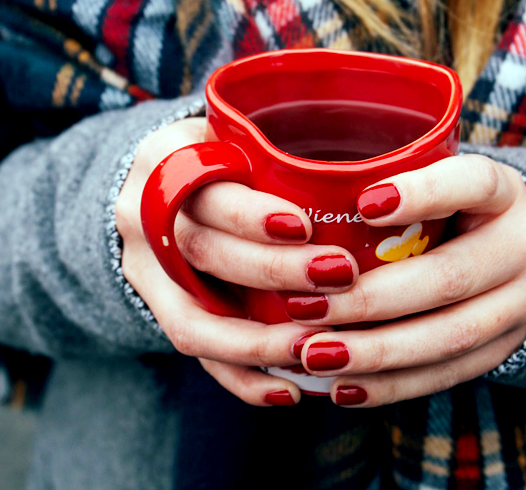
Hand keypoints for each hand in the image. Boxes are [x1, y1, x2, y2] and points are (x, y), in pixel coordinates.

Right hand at [115, 118, 358, 405]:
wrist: (160, 186)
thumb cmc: (224, 157)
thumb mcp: (238, 135)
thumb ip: (280, 151)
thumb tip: (380, 174)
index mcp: (168, 159)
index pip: (204, 189)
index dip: (251, 216)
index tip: (306, 227)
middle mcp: (144, 216)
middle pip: (204, 253)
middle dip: (273, 272)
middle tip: (339, 276)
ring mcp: (144, 270)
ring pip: (193, 320)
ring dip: (259, 342)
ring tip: (316, 349)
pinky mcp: (158, 310)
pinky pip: (195, 354)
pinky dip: (242, 378)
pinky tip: (289, 391)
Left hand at [290, 154, 525, 406]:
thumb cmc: (465, 212)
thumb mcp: (450, 183)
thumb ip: (399, 182)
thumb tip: (305, 195)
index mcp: (505, 194)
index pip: (474, 184)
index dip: (423, 194)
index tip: (363, 203)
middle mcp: (523, 248)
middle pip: (449, 278)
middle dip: (370, 298)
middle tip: (304, 306)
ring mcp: (521, 305)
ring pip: (449, 337)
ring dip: (375, 352)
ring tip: (313, 354)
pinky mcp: (506, 349)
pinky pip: (448, 374)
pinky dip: (392, 385)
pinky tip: (344, 386)